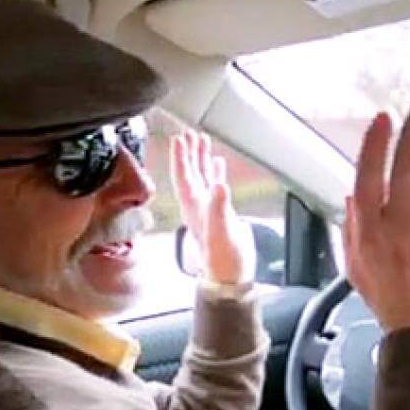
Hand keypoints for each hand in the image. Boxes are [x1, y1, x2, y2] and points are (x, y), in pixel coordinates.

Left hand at [171, 129, 254, 285]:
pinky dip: (215, 172)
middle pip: (190, 172)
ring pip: (202, 176)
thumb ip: (219, 208)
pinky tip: (218, 164)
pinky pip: (215, 186)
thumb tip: (219, 184)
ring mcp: (209, 208)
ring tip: (202, 140)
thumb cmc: (224, 259)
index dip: (181, 157)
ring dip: (200, 158)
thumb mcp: (221, 232)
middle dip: (189, 152)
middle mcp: (198, 205)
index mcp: (194, 207)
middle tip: (189, 133)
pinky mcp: (221, 213)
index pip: (183, 176)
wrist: (231, 276)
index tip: (179, 138)